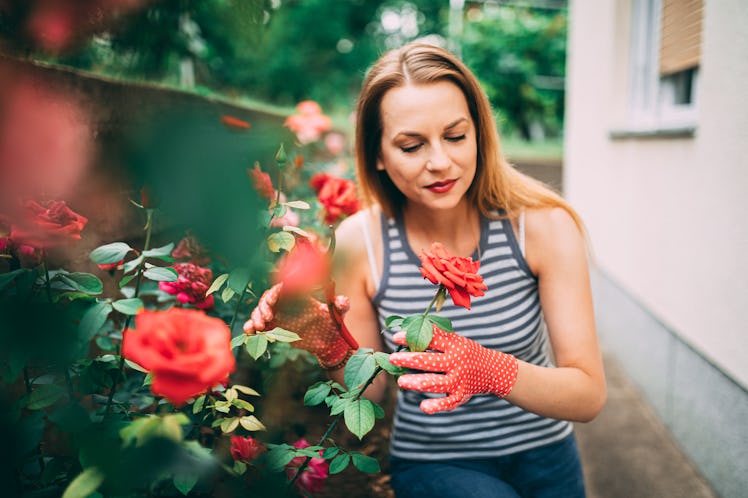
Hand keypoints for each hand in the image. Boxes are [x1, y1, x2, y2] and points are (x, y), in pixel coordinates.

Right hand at [243, 282, 357, 368]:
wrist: (327, 343)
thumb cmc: (332, 325)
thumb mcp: (339, 315)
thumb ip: (341, 306)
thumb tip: (342, 300)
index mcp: (298, 296)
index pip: (282, 288)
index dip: (275, 291)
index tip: (274, 300)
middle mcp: (286, 304)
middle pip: (267, 298)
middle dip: (263, 306)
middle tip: (268, 318)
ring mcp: (278, 316)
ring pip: (259, 311)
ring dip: (255, 317)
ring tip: (259, 327)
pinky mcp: (274, 328)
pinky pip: (258, 325)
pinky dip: (251, 326)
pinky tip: (250, 331)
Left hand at [389, 328, 517, 413]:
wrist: (492, 370)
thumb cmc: (464, 352)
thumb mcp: (454, 340)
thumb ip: (434, 338)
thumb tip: (405, 333)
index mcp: (454, 345)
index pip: (431, 340)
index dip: (413, 338)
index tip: (395, 337)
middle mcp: (457, 362)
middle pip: (431, 361)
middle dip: (411, 360)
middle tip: (393, 359)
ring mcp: (459, 380)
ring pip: (437, 383)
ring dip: (418, 383)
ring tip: (401, 382)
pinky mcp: (461, 395)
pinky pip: (448, 402)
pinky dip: (437, 406)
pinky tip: (423, 407)